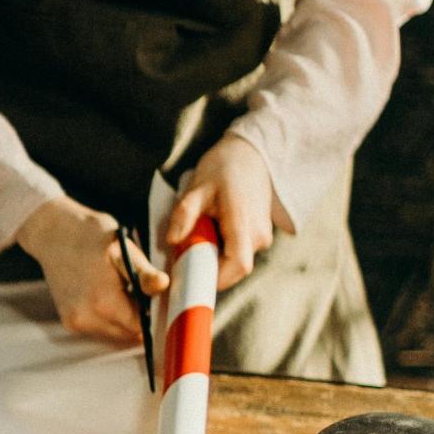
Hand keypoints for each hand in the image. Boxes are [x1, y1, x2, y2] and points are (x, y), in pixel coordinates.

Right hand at [16, 196, 168, 340]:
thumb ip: (143, 272)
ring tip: (117, 288)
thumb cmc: (90, 235)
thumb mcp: (123, 249)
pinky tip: (102, 293)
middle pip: (127, 333)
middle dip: (136, 316)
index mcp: (104, 302)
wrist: (52, 233)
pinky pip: (98, 328)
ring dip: (121, 317)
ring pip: (114, 333)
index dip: (150, 313)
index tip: (150, 296)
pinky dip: (106, 316)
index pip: (140, 327)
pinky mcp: (69, 322)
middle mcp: (87, 319)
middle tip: (133, 288)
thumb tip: (163, 285)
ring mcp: (75, 322)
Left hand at [165, 135, 274, 290]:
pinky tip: (209, 233)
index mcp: (244, 223)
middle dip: (208, 269)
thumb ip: (184, 215)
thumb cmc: (223, 168)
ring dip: (214, 258)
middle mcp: (259, 236)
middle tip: (185, 257)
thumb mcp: (198, 187)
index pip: (237, 266)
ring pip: (235, 263)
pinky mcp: (259, 237)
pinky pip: (238, 253)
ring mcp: (262, 237)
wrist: (250, 155)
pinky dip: (221, 251)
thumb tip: (171, 241)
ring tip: (198, 237)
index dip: (215, 278)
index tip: (191, 278)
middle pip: (233, 269)